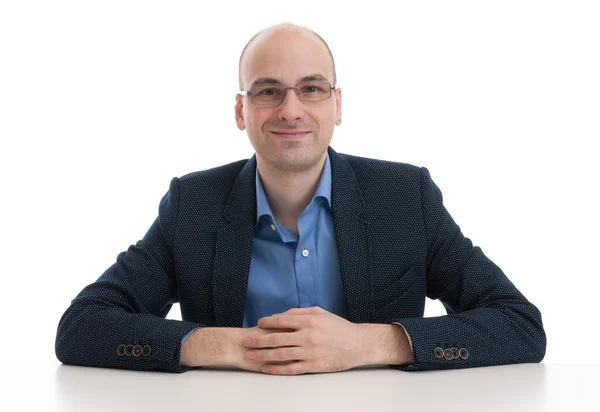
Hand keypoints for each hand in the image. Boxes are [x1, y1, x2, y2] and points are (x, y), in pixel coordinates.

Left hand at [241, 306, 365, 374]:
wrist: (358, 344)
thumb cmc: (339, 327)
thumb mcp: (320, 313)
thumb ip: (300, 312)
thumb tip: (280, 315)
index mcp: (309, 321)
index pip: (281, 320)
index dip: (267, 322)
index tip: (258, 324)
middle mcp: (307, 336)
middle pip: (276, 338)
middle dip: (258, 340)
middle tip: (245, 341)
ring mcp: (310, 352)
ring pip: (280, 354)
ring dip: (262, 355)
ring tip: (250, 355)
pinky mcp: (313, 365)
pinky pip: (291, 369)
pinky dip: (276, 369)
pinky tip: (266, 369)